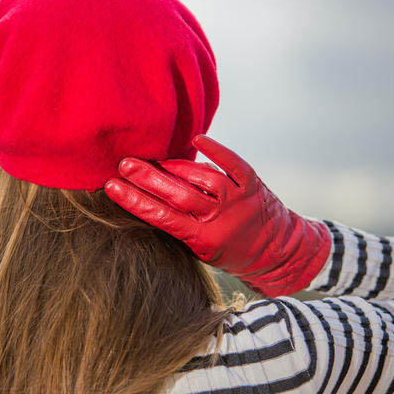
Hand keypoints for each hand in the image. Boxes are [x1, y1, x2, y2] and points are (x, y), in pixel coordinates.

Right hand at [103, 134, 331, 296]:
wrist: (281, 254)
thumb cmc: (233, 252)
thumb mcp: (202, 250)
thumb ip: (179, 225)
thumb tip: (147, 196)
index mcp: (204, 240)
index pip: (162, 217)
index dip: (135, 201)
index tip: (112, 187)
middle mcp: (220, 218)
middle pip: (178, 194)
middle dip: (148, 178)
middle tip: (125, 164)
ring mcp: (237, 199)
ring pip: (201, 177)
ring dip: (174, 166)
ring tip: (153, 161)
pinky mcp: (252, 184)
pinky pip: (232, 163)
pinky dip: (215, 150)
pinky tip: (196, 140)